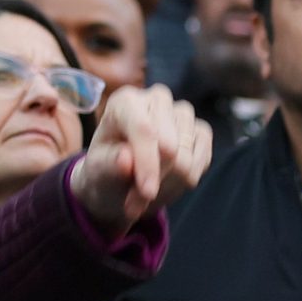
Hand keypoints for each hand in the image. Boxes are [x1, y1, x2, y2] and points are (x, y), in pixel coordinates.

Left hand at [71, 84, 210, 234]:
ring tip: (146, 192)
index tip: (147, 193)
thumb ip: (109, 164)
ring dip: (168, 184)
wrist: (121, 177)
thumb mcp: (98, 170)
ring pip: (187, 157)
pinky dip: (187, 179)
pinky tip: (167, 181)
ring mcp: (182, 112)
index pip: (144, 130)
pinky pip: (203, 159)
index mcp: (125, 101)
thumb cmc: (106, 168)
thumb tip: (126, 159)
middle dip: (154, 180)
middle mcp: (157, 99)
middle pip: (170, 147)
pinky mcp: (201, 129)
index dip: (148, 163)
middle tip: (134, 201)